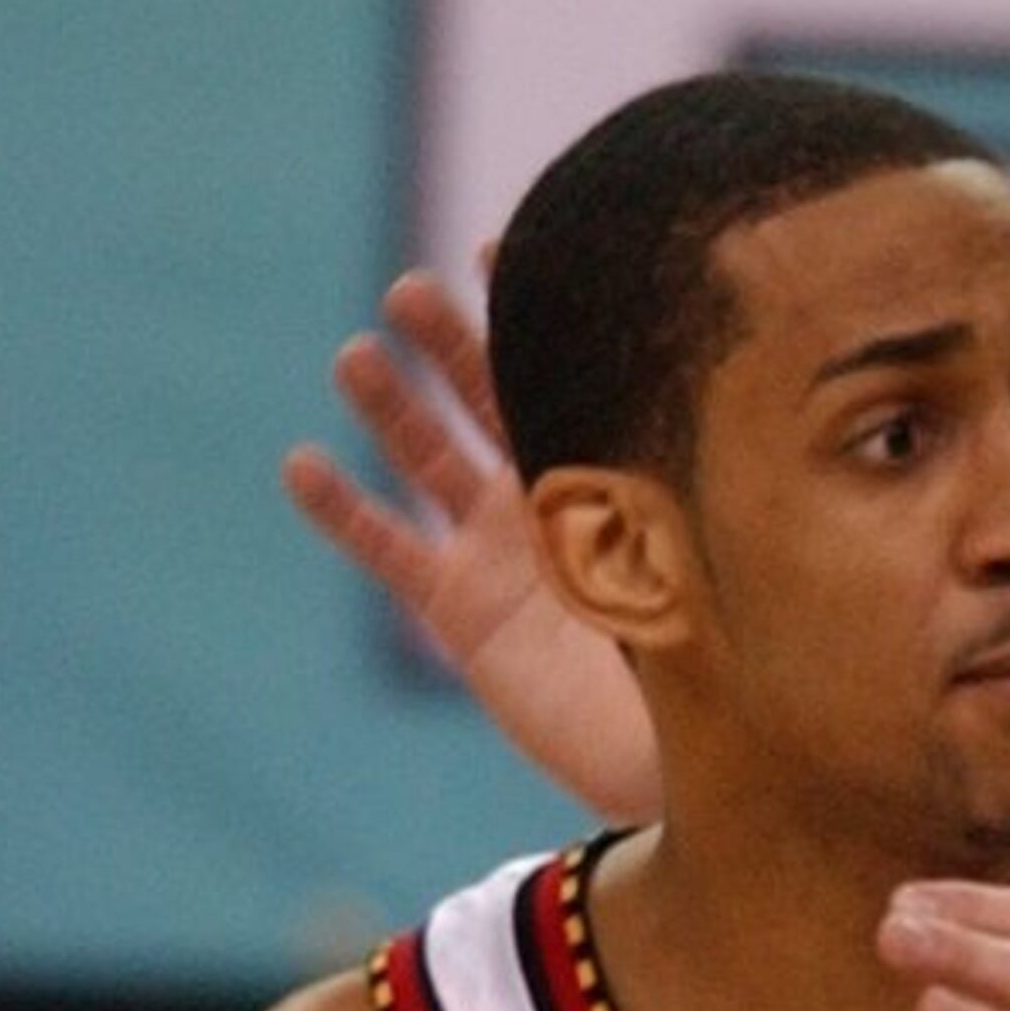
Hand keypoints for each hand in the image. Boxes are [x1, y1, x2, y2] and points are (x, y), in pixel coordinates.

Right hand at [281, 272, 660, 818]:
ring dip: (388, 406)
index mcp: (610, 469)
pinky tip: (301, 466)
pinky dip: (343, 511)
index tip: (502, 250)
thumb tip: (703, 406)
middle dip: (445, 341)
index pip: (560, 373)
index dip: (527, 314)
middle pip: (481, 395)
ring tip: (357, 357)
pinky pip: (388, 548)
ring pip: (426, 457)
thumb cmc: (708, 658)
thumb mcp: (699, 559)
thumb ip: (678, 491)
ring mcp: (494, 547)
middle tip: (411, 292)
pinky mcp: (456, 605)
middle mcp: (545, 495)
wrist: (673, 760)